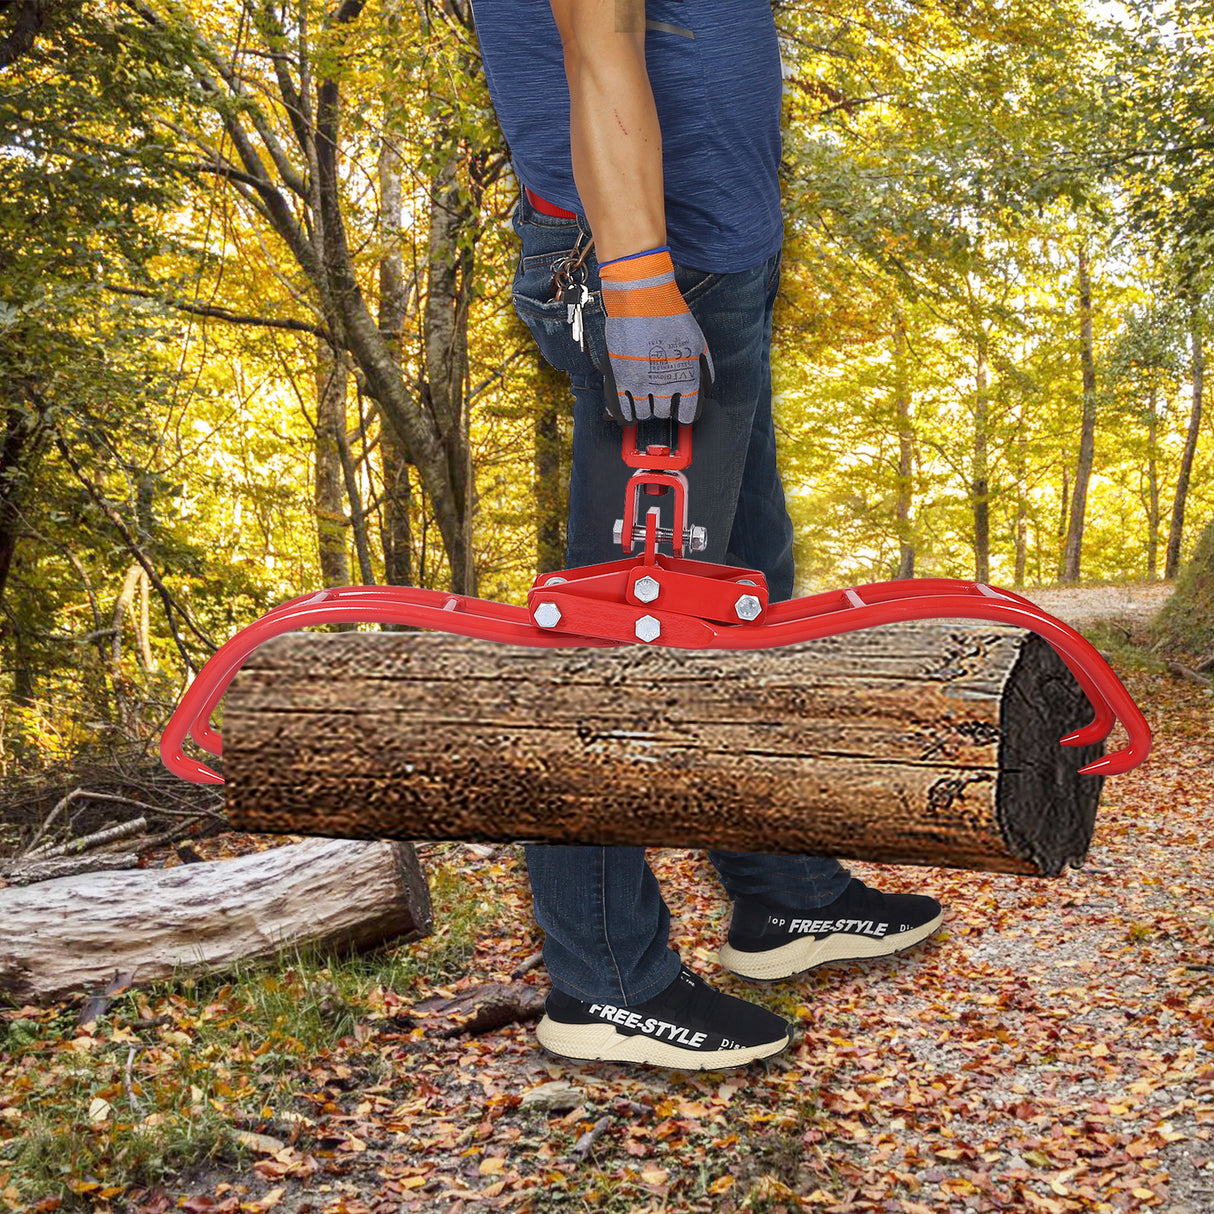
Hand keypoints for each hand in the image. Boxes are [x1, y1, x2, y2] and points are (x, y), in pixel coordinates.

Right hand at [598, 246, 714, 425]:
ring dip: (645, 411)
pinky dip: (626, 416)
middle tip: (659, 400)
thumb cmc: (671, 315)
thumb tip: (705, 390)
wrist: (641, 297)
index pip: (688, 414)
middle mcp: (666, 384)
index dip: (684, 415)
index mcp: (688, 377)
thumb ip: (704, 369)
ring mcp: (642, 383)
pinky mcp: (621, 378)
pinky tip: (628, 414)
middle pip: (664, 414)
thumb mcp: (698, 342)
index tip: (680, 413)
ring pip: (644, 414)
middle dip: (663, 409)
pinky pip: (623, 409)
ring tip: (644, 401)